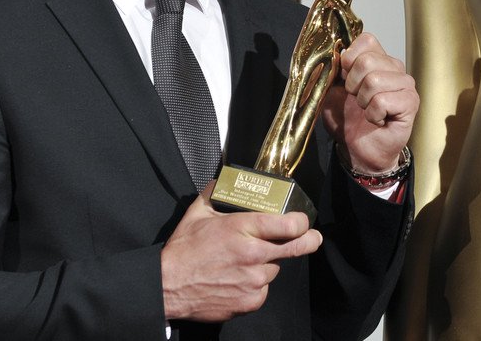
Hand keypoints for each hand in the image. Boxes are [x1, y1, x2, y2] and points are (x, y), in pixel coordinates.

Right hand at [161, 182, 322, 321]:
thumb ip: (215, 193)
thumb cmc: (183, 250)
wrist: (168, 286)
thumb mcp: (198, 213)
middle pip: (296, 247)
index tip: (302, 221)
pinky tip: (238, 279)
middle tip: (313, 238)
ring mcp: (253, 280)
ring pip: (275, 269)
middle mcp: (253, 255)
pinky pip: (263, 289)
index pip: (290, 225)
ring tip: (245, 262)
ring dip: (267, 264)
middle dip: (309, 241)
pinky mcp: (250, 301)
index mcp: (243, 229)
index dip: (301, 222)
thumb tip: (223, 179)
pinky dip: (256, 284)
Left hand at [321, 33, 418, 172]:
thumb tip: (331, 54)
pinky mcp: (411, 103)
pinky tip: (378, 119)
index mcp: (378, 59)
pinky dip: (373, 115)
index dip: (349, 60)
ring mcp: (406, 85)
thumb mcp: (331, 90)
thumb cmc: (349, 120)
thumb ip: (332, 70)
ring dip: (363, 102)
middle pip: (366, 61)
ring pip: (374, 81)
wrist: (358, 150)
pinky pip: (382, 101)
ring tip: (368, 110)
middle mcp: (395, 68)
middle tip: (357, 100)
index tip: (346, 80)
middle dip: (352, 85)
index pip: (366, 39)